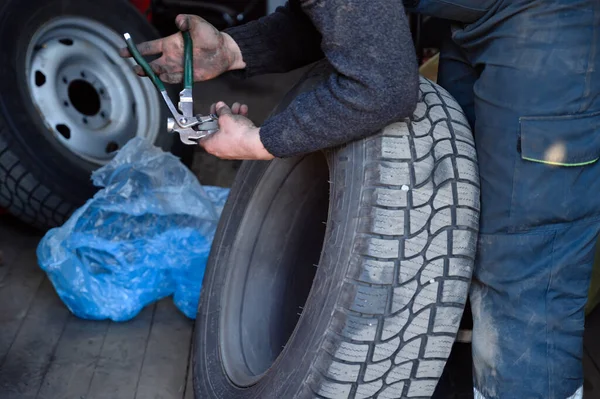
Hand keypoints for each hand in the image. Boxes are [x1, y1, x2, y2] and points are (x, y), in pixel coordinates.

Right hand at [118, 14, 244, 82]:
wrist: (223, 51)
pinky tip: (162, 79)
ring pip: (160, 73)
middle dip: (142, 66)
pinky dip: (167, 80)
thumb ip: (187, 21)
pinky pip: (174, 80)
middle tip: (135, 68)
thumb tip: (179, 21)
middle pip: (152, 63)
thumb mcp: (197, 23)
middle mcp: (171, 57)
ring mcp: (178, 67)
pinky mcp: (187, 76)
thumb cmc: (209, 35)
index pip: (149, 47)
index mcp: (169, 44)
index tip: (124, 51)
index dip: (136, 49)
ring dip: (153, 75)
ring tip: (145, 73)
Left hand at [199, 102, 273, 160]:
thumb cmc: (239, 136)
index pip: (201, 135)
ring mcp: (232, 149)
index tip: (207, 117)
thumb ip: (221, 110)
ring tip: (237, 108)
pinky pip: (238, 133)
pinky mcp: (242, 148)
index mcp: (211, 145)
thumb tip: (220, 107)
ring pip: (230, 130)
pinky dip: (240, 123)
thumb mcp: (225, 117)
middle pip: (218, 130)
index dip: (204, 124)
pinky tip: (244, 113)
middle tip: (224, 109)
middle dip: (223, 116)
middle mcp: (220, 149)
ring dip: (233, 117)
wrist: (256, 143)